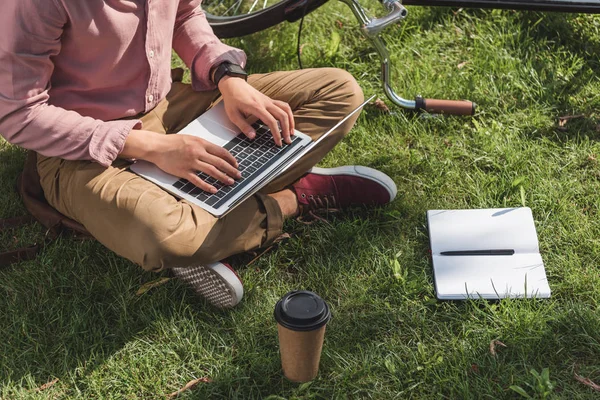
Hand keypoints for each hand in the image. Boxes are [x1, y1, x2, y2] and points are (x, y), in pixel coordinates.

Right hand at [121, 130, 240, 192]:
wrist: (157, 147)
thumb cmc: (173, 142)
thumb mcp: (191, 139)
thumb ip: (203, 145)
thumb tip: (217, 153)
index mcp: (200, 143)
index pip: (221, 151)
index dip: (231, 159)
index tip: (237, 165)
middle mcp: (197, 152)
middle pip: (219, 162)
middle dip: (231, 170)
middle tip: (238, 176)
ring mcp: (190, 162)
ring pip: (211, 171)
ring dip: (223, 178)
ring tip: (230, 182)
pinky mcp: (183, 171)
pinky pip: (198, 180)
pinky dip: (207, 186)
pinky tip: (214, 190)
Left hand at [218, 76, 294, 145]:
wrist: (233, 84)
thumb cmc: (232, 99)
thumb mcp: (233, 115)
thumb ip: (243, 126)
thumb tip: (253, 136)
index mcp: (256, 107)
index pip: (271, 121)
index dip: (276, 133)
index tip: (278, 143)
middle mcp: (265, 103)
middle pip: (282, 115)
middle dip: (287, 129)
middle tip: (287, 141)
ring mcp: (269, 100)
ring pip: (286, 109)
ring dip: (291, 121)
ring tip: (291, 132)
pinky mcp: (270, 100)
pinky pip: (283, 105)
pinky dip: (288, 114)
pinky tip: (288, 121)